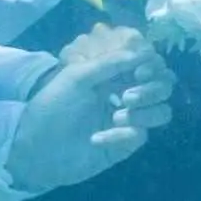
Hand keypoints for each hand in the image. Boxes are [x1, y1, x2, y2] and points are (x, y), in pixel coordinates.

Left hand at [7, 24, 179, 190]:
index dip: (152, 64)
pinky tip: (97, 139)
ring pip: (161, 111)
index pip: (148, 63)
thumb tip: (145, 52)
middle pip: (163, 86)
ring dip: (144, 112)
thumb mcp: (77, 76)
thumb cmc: (53, 107)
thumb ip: (111, 62)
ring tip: (116, 117)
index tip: (140, 71)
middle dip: (152, 89)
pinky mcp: (125, 143)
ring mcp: (128, 119)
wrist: (37, 148)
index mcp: (114, 74)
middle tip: (127, 97)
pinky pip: (140, 135)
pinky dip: (121, 135)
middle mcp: (125, 93)